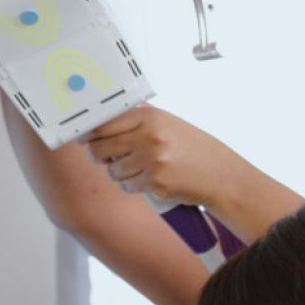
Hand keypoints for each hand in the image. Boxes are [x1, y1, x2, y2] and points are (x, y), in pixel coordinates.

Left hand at [86, 105, 240, 209]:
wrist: (221, 176)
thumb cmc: (194, 150)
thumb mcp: (169, 125)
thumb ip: (138, 120)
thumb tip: (101, 122)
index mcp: (150, 118)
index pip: (104, 124)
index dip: (89, 133)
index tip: (84, 138)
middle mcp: (149, 138)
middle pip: (101, 148)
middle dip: (100, 156)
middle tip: (107, 158)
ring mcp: (152, 162)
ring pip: (113, 171)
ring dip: (119, 173)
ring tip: (139, 170)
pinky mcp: (155, 184)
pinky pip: (128, 186)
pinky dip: (134, 186)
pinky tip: (149, 181)